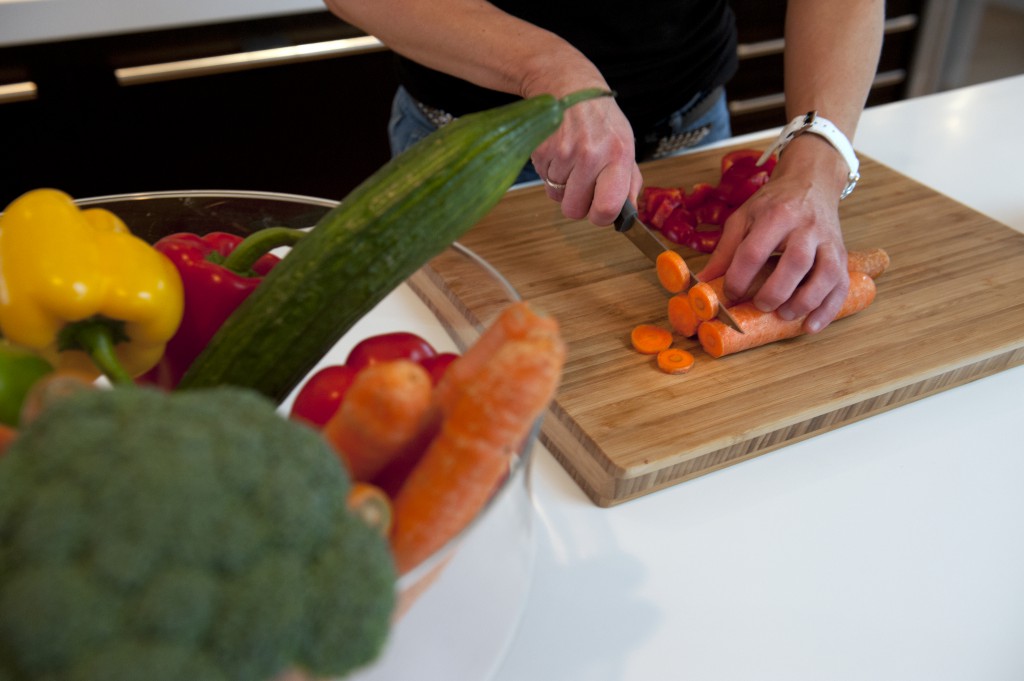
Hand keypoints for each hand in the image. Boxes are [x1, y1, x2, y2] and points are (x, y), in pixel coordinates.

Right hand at [531, 96, 642, 225]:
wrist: (570, 86)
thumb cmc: (601, 119)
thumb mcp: (625, 144)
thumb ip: (630, 181)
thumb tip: (628, 213)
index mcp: (618, 156)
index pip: (606, 209)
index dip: (600, 217)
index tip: (600, 211)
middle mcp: (590, 155)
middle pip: (574, 210)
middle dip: (577, 203)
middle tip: (583, 184)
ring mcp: (563, 153)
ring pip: (556, 196)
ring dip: (563, 184)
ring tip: (572, 160)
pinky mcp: (541, 150)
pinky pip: (543, 180)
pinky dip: (550, 172)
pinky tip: (559, 152)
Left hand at [698, 138, 850, 332]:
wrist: (812, 183)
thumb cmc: (773, 204)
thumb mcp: (743, 218)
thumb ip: (725, 251)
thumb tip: (703, 284)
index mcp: (776, 215)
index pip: (755, 251)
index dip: (739, 278)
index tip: (730, 294)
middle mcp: (806, 227)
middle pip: (796, 262)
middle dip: (776, 291)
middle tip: (760, 305)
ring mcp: (828, 241)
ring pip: (825, 274)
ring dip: (805, 301)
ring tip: (785, 315)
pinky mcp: (841, 254)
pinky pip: (841, 284)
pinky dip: (828, 308)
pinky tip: (811, 325)